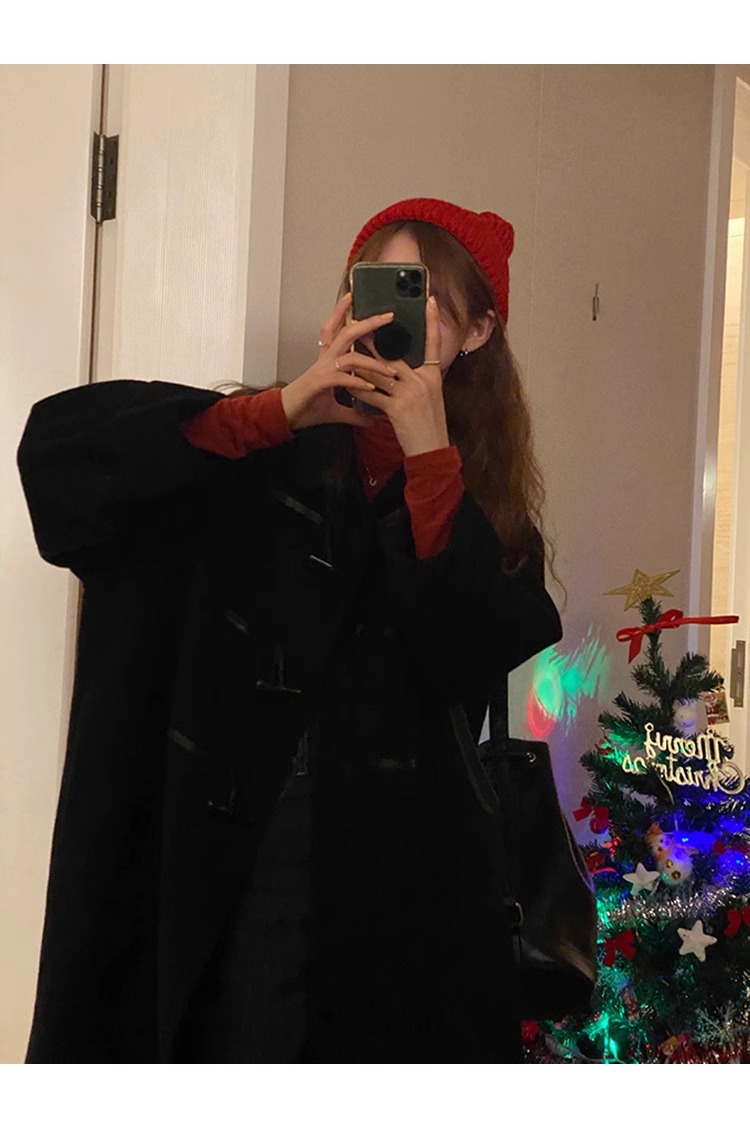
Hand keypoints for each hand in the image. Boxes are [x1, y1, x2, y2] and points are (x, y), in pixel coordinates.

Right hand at [280, 295, 398, 430]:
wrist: (284, 417)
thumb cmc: (305, 409)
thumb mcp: (336, 411)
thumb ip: (354, 412)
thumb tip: (370, 418)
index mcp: (327, 361)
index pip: (334, 330)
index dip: (341, 312)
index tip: (353, 299)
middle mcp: (325, 360)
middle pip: (346, 333)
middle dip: (367, 323)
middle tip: (387, 316)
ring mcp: (322, 370)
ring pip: (351, 357)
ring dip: (373, 363)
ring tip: (390, 371)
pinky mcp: (320, 383)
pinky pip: (343, 378)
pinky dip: (359, 382)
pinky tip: (371, 388)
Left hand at [349, 296, 449, 456]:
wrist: (431, 450)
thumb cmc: (429, 426)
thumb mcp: (430, 398)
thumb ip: (417, 380)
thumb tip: (396, 368)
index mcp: (432, 376)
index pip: (433, 342)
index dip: (432, 321)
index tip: (428, 300)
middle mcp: (422, 381)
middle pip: (395, 354)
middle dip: (374, 340)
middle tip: (359, 323)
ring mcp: (410, 394)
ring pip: (378, 372)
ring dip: (359, 362)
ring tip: (344, 351)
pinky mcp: (397, 408)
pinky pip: (372, 394)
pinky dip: (358, 388)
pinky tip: (347, 382)